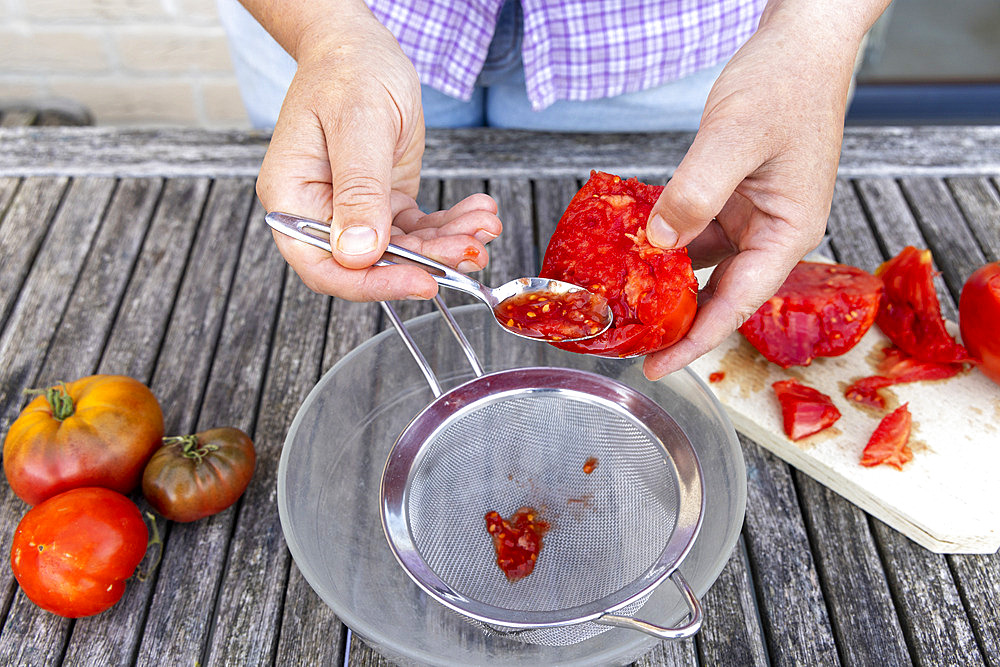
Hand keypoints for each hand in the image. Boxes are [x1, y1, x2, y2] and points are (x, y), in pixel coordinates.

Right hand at [253, 8, 500, 299]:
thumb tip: (358, 253)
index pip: (325, 266)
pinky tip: (478, 212)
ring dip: (448, 243)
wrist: (361, 46)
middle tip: (471, 249)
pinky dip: (450, 225)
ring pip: (403, 251)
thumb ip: (359, 191)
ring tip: (485, 225)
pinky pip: (418, 230)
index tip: (422, 281)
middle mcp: (320, 212)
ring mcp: (354, 210)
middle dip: (427, 261)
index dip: (373, 284)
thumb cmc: (348, 71)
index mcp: (294, 198)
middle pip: (372, 264)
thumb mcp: (359, 125)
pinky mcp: (384, 203)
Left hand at [641, 1, 877, 378]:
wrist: (801, 42)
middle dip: (676, 320)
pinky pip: (696, 230)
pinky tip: (634, 247)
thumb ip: (694, 192)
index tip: (656, 366)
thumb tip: (658, 242)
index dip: (695, 341)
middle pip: (720, 293)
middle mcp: (773, 232)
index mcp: (788, 232)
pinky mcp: (735, 196)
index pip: (736, 304)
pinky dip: (666, 240)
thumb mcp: (734, 137)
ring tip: (624, 302)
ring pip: (704, 263)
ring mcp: (754, 215)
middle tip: (627, 342)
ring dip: (666, 281)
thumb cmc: (785, 82)